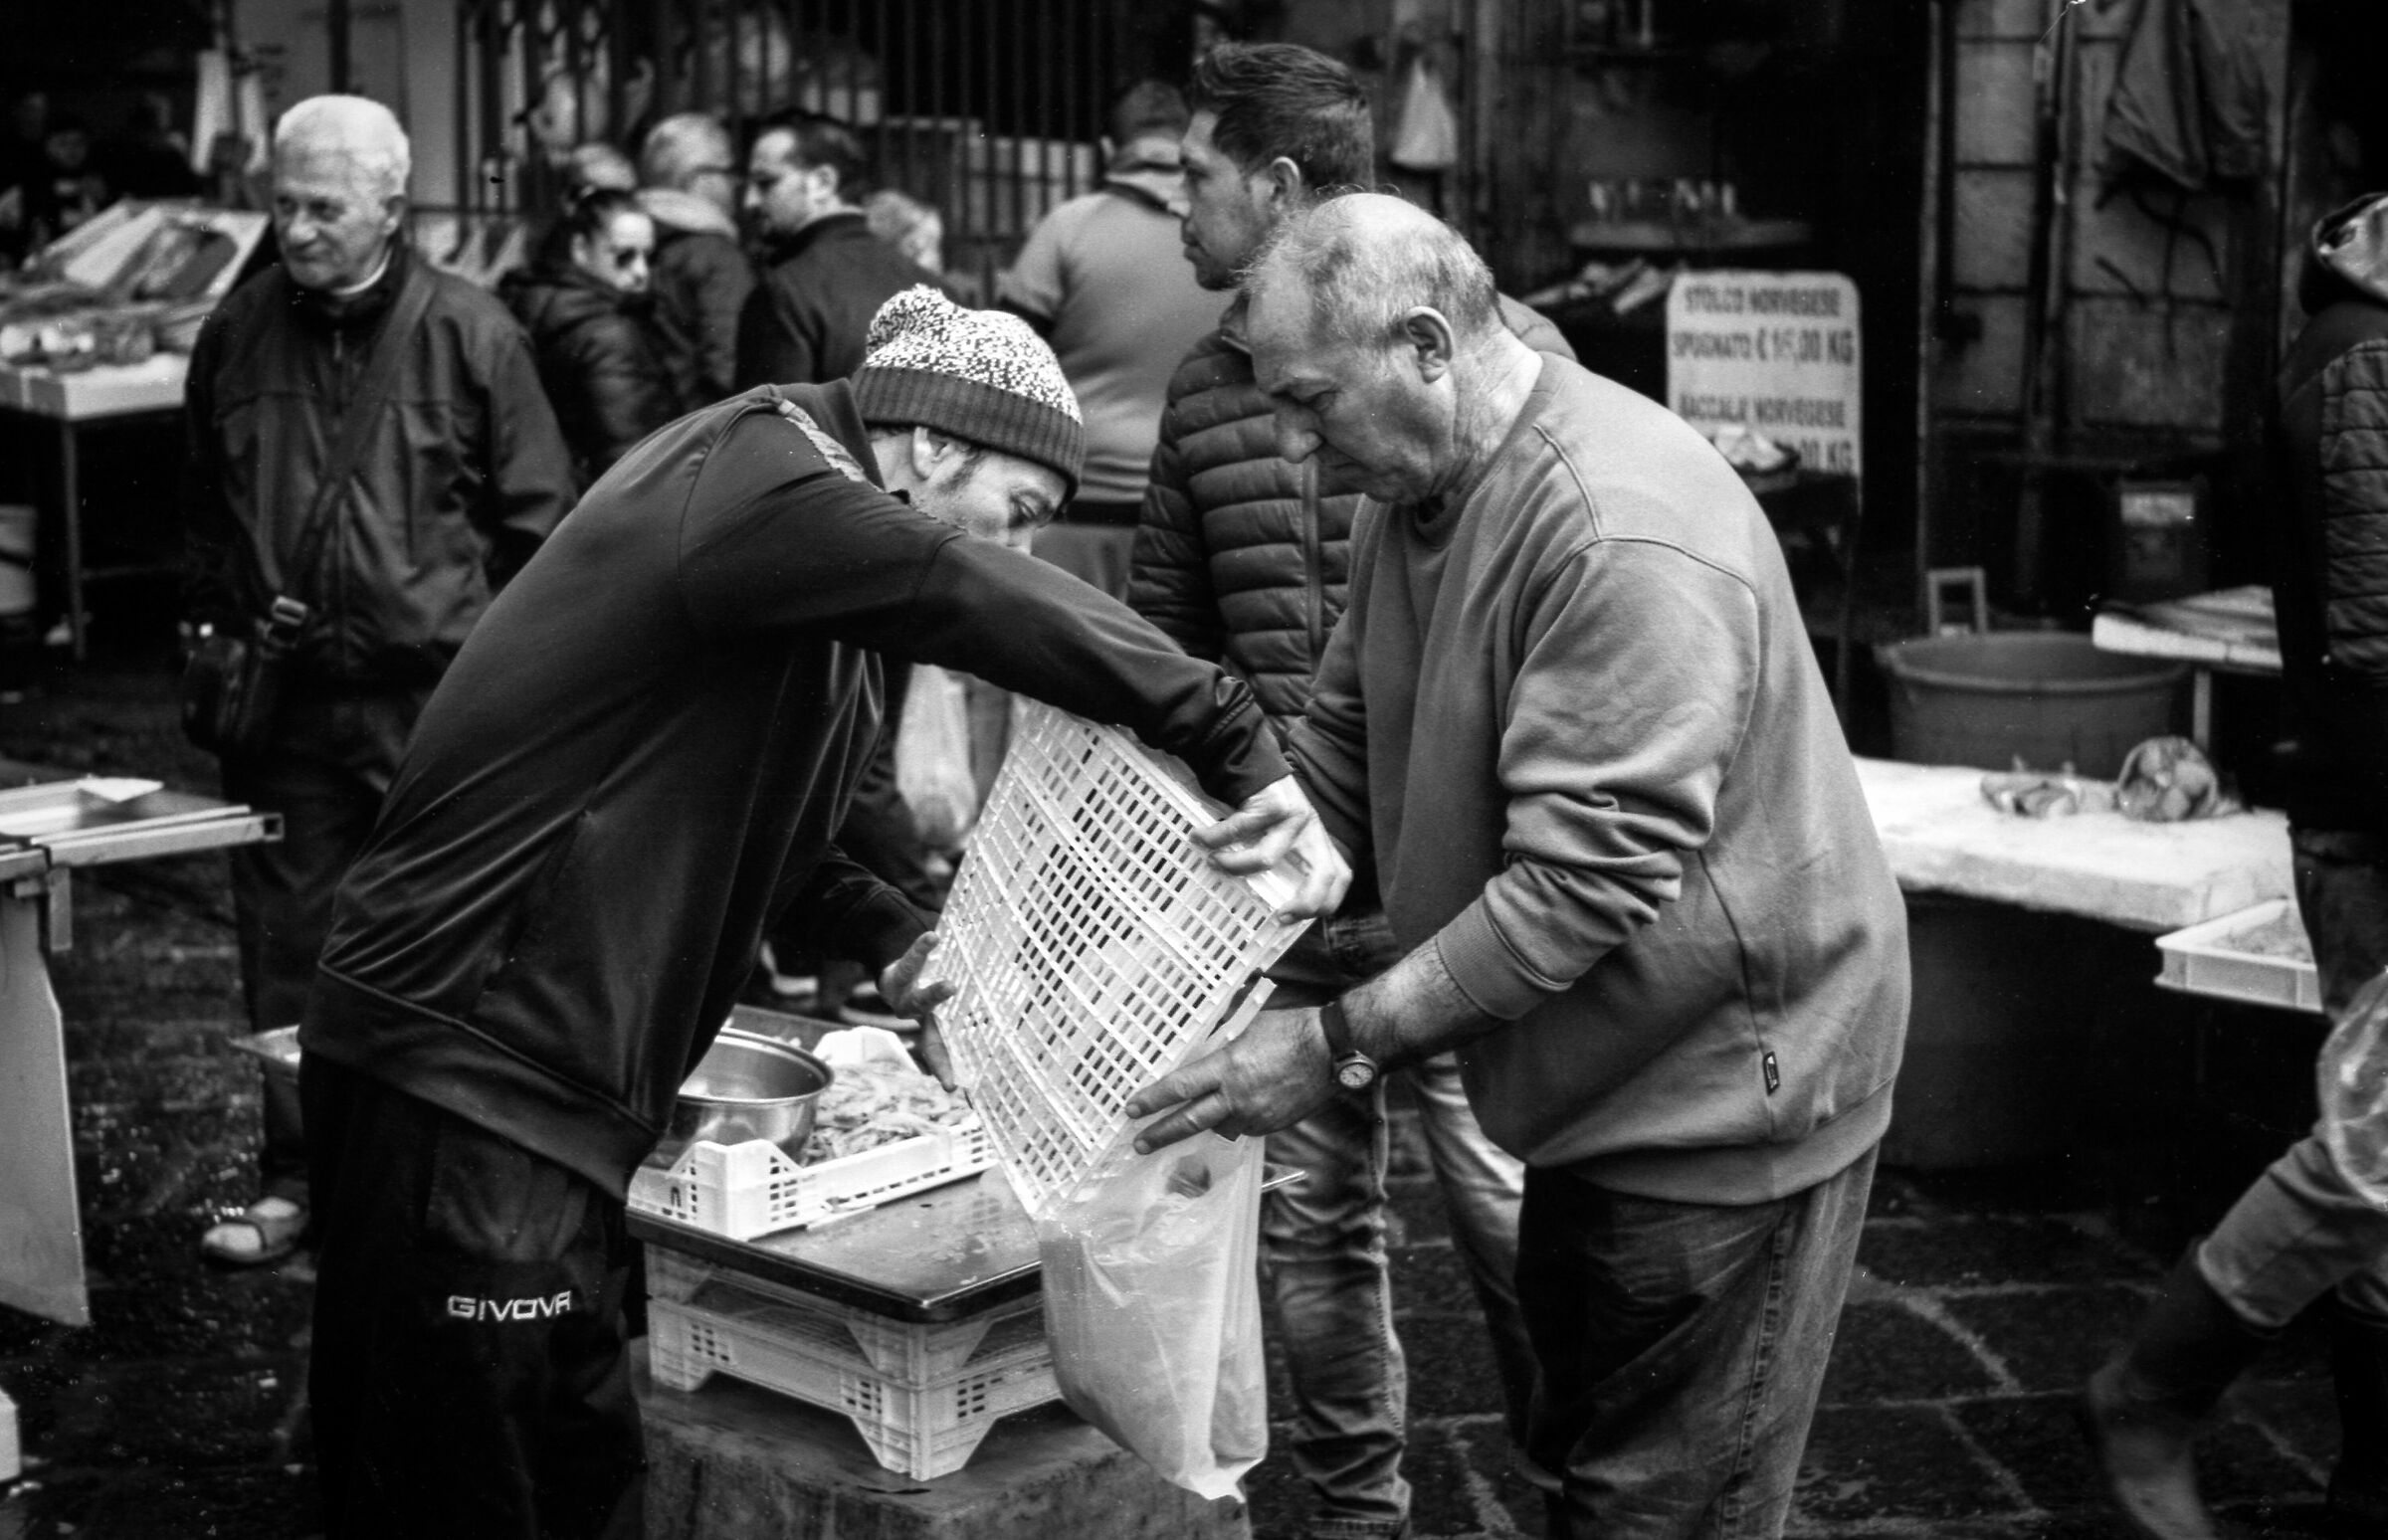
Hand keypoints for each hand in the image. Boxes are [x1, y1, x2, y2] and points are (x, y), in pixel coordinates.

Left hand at [878, 931, 958, 1087]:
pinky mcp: (900, 971)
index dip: (945, 1068)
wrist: (894, 970)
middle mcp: (917, 1015)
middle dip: (951, 1052)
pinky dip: (922, 948)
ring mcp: (907, 995)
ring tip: (952, 985)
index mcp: (929, 1025)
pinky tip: (933, 937)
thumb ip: (972, 1010)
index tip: (951, 1087)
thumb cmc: (928, 991)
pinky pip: (912, 959)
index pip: (938, 1050)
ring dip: (936, 993)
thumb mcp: (944, 1006)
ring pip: (921, 997)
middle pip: (931, 1027)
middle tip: (967, 1047)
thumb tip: (1019, 1001)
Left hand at [1122, 1004, 1338, 1152]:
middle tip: (1139, 1144)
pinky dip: (1234, 1120)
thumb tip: (1200, 1049)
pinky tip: (1237, 1110)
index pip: (1180, 1087)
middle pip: (1189, 1121)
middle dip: (1160, 1134)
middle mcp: (1237, 1097)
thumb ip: (1220, 1042)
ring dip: (1202, 1126)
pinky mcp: (1271, 1126)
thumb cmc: (1290, 1029)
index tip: (1132, 1109)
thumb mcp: (1246, 1027)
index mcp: (1227, 1067)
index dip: (1153, 1100)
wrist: (1331, 1050)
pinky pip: (1243, 1127)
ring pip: (1217, 1127)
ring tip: (1184, 1127)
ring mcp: (1255, 1115)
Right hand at [1193, 775, 1352, 922]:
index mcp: (1318, 841)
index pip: (1340, 877)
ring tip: (1214, 863)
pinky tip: (1199, 837)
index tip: (1293, 918)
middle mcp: (1312, 830)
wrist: (1251, 762)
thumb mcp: (1282, 835)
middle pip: (1324, 875)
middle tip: (1278, 916)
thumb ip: (1282, 860)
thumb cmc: (1262, 808)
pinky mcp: (1272, 804)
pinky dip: (1213, 838)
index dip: (1326, 902)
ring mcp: (1294, 817)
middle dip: (1305, 903)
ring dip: (1235, 866)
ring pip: (1267, 858)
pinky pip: (1238, 831)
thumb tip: (1257, 903)